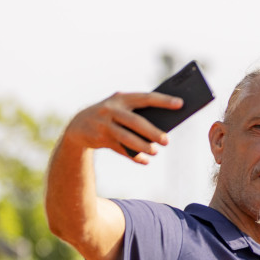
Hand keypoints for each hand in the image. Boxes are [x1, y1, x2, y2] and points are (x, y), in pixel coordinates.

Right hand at [62, 91, 183, 164]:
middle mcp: (111, 110)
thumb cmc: (111, 116)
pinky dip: (133, 156)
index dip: (163, 101)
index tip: (180, 104)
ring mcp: (104, 124)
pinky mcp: (99, 139)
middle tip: (167, 141)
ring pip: (126, 137)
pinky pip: (120, 149)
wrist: (79, 125)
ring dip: (142, 146)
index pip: (145, 98)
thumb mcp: (121, 109)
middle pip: (135, 121)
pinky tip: (144, 161)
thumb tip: (163, 129)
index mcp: (121, 98)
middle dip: (152, 132)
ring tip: (155, 152)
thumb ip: (138, 114)